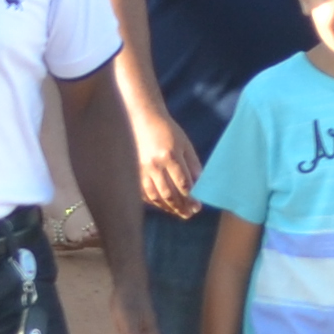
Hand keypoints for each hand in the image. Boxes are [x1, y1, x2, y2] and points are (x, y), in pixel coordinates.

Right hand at [131, 104, 198, 218]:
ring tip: (178, 213)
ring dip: (168, 208)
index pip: (183, 183)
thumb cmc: (167, 131)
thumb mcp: (184, 144)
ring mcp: (142, 169)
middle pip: (169, 193)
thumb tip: (200, 185)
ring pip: (156, 196)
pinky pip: (144, 193)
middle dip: (181, 206)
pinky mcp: (133, 172)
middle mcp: (155, 165)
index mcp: (170, 156)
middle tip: (189, 214)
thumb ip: (193, 165)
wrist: (142, 119)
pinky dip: (154, 202)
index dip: (191, 198)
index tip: (197, 207)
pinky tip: (163, 205)